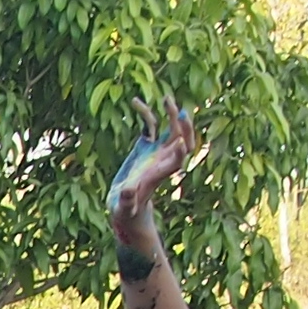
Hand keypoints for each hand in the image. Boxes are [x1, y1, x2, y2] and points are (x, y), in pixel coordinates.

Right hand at [110, 107, 201, 253]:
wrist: (126, 207)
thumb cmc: (125, 211)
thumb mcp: (123, 208)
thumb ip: (126, 201)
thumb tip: (126, 191)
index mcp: (160, 173)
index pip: (177, 160)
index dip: (181, 151)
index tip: (181, 140)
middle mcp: (162, 159)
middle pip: (181, 140)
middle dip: (183, 127)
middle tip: (179, 111)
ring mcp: (155, 150)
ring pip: (170, 128)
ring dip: (171, 114)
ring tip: (166, 98)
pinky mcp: (145, 145)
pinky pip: (149, 125)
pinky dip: (145, 113)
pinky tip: (134, 102)